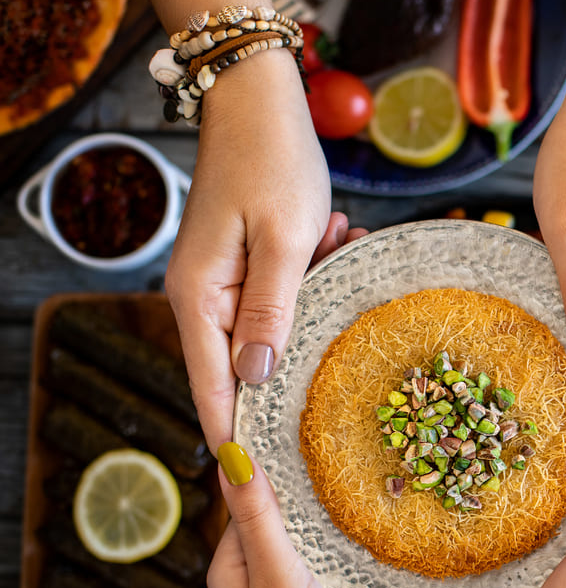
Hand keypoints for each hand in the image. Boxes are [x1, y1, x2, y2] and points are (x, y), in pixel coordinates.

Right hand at [165, 50, 330, 449]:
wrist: (259, 100)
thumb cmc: (272, 163)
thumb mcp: (284, 241)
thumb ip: (272, 312)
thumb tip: (256, 378)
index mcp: (201, 300)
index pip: (215, 390)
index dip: (238, 439)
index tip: (262, 487)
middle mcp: (202, 299)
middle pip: (244, 369)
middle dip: (296, 369)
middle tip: (341, 393)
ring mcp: (223, 283)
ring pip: (273, 330)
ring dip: (314, 311)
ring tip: (342, 255)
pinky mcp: (248, 266)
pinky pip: (284, 297)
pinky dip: (316, 282)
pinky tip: (341, 240)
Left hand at [209, 442, 390, 587]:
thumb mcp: (281, 583)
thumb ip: (261, 521)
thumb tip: (231, 455)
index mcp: (235, 567)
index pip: (246, 493)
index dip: (265, 453)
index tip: (290, 409)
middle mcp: (262, 577)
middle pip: (285, 510)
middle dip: (310, 475)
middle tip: (346, 427)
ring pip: (318, 534)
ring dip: (338, 508)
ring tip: (372, 462)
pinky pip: (343, 561)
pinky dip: (358, 541)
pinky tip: (385, 520)